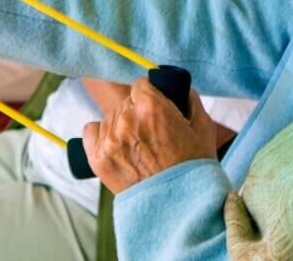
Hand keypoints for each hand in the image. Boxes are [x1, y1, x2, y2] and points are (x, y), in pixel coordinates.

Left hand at [82, 78, 217, 193]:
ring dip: (121, 126)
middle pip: (125, 102)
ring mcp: (109, 140)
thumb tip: (180, 88)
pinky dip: (101, 136)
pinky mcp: (97, 158)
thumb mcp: (202, 127)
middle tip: (151, 135)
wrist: (180, 208)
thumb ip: (189, 100)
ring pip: (110, 117)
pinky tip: (116, 147)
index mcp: (151, 106)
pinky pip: (90, 131)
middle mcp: (126, 119)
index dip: (149, 96)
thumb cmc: (194, 169)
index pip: (140, 85)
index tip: (154, 108)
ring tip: (138, 147)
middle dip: (137, 113)